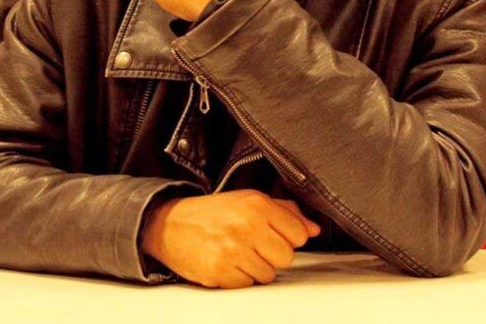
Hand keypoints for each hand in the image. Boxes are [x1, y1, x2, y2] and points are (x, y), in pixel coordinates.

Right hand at [141, 189, 319, 288]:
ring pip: (269, 275)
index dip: (289, 236)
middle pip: (287, 257)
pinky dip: (240, 277)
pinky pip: (248, 285)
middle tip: (255, 243)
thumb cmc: (213, 212)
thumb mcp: (248, 200)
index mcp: (256, 204)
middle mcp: (246, 225)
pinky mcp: (220, 272)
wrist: (171, 224)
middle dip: (273, 253)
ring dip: (256, 267)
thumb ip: (284, 212)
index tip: (274, 232)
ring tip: (238, 251)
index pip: (299, 233)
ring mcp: (233, 250)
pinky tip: (228, 261)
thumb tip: (313, 228)